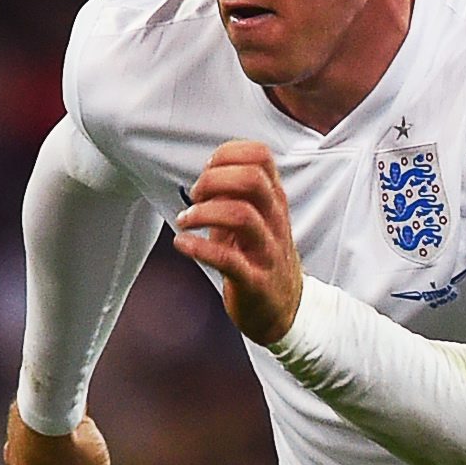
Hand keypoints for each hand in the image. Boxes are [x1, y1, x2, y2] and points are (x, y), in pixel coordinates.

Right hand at [3, 402, 124, 464]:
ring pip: (22, 446)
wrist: (51, 407)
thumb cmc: (70, 450)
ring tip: (57, 443)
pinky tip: (61, 415)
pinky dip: (43, 422)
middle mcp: (15, 463)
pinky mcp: (19, 411)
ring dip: (37, 447)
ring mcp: (15, 436)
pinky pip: (31, 420)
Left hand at [173, 140, 303, 345]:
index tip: (206, 171)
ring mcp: (268, 251)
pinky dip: (199, 248)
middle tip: (195, 196)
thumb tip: (207, 173)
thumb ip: (233, 195)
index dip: (227, 154)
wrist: (283, 310)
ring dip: (204, 213)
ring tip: (186, 220)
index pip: (261, 156)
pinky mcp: (255, 281)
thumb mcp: (252, 220)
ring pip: (242, 215)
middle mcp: (275, 221)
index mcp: (274, 201)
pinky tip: (182, 244)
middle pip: (252, 179)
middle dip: (214, 180)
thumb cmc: (259, 259)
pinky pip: (229, 260)